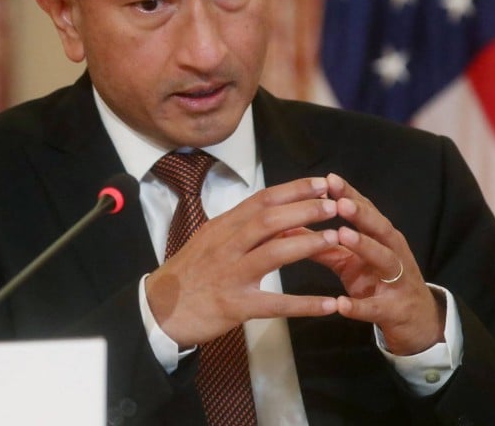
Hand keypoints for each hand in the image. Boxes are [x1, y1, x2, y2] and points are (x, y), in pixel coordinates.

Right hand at [145, 177, 340, 346]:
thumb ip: (241, 229)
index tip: (321, 183)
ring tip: (336, 239)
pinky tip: (329, 305)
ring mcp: (230, 274)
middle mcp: (226, 245)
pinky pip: (276, 304)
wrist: (158, 310)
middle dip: (305, 209)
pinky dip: (304, 304)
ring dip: (308, 244)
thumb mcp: (210, 241)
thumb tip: (280, 219)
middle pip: (269, 220)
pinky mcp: (235, 305)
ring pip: (273, 253)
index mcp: (222, 227)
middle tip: (335, 205)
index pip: (261, 200)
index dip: (293, 189)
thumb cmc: (189, 274)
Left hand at [307, 173, 444, 355]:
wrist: (416, 320)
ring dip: (364, 246)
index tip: (330, 179)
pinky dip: (358, 307)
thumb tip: (290, 228)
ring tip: (343, 235)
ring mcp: (397, 281)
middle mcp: (393, 253)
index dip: (349, 195)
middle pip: (380, 229)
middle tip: (339, 202)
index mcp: (382, 237)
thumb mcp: (350, 261)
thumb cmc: (379, 281)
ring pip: (384, 259)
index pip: (366, 210)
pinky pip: (375, 308)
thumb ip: (324, 244)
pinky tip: (341, 304)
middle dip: (360, 214)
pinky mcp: (393, 310)